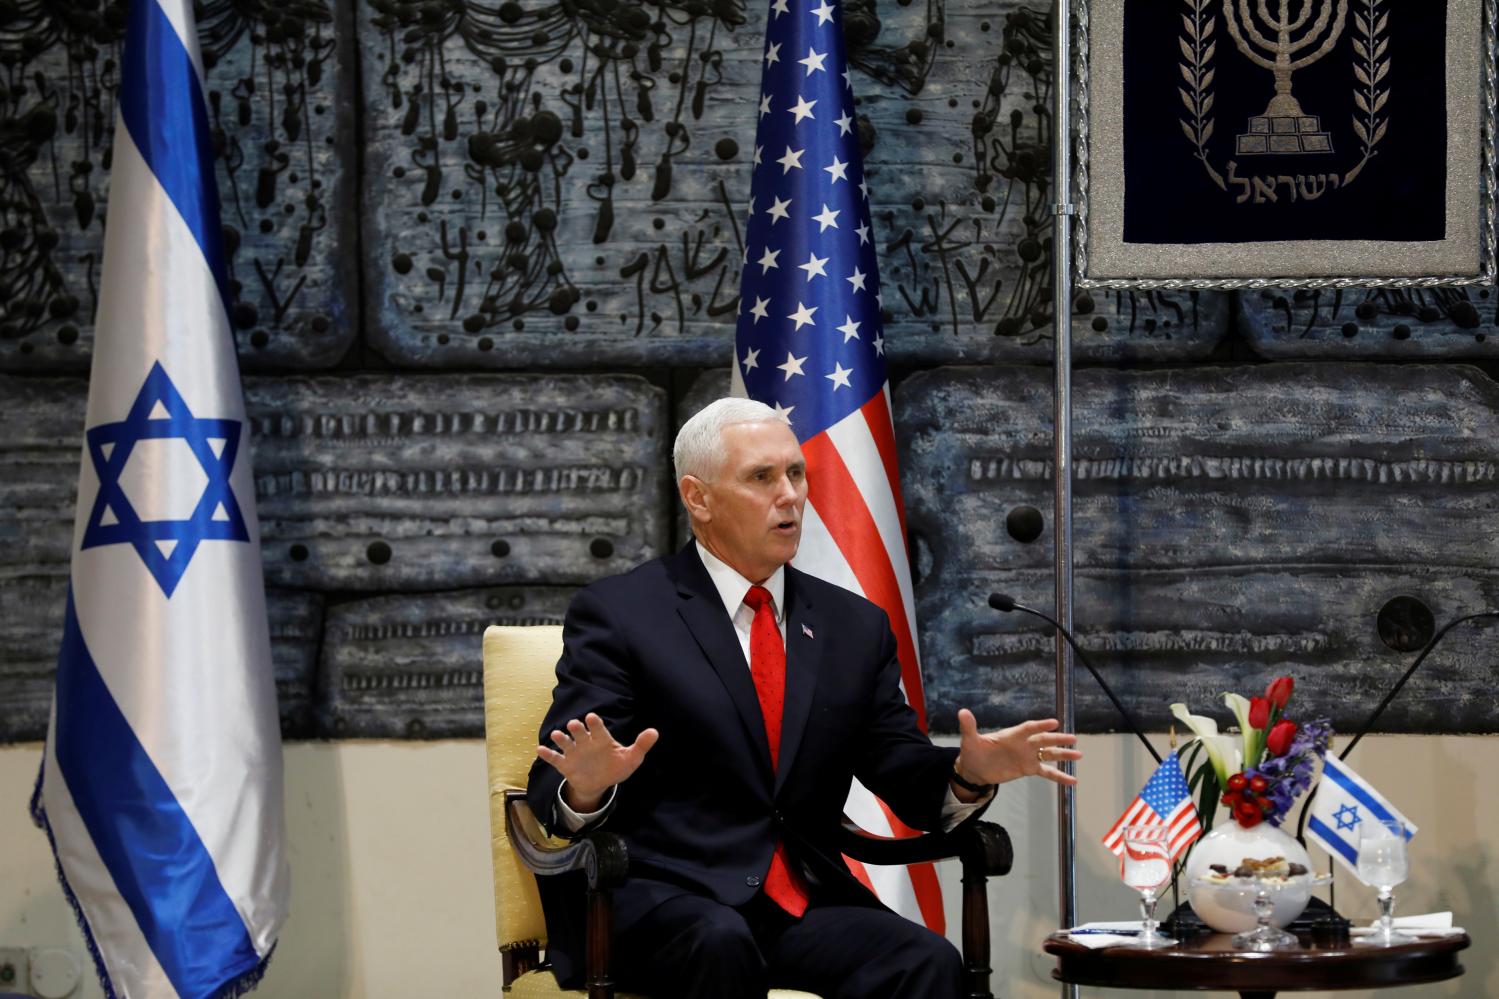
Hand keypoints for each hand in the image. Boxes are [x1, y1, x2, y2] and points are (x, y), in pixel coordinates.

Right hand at [537, 712, 658, 810]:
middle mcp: (586, 743)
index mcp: (602, 739)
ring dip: (561, 739)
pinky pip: (555, 759)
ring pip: (566, 743)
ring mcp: (574, 753)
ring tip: (556, 735)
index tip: (592, 717)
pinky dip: (548, 754)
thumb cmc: (616, 766)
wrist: (599, 783)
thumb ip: (641, 745)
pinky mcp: (565, 765)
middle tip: (574, 724)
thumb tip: (655, 732)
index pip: (598, 729)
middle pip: (580, 732)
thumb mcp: (631, 759)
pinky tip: (540, 750)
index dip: (595, 723)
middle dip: (576, 728)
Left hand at [954, 708, 1080, 788]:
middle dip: (1058, 739)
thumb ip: (969, 727)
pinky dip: (1059, 776)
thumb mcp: (969, 740)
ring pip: (1049, 754)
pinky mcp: (1028, 768)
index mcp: (1011, 735)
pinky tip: (1072, 781)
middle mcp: (1023, 744)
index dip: (1040, 725)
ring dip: (1063, 755)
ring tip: (1079, 755)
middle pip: (1043, 740)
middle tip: (1073, 738)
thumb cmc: (973, 751)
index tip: (1054, 723)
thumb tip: (962, 712)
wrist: (975, 768)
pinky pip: (1047, 772)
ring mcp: (1028, 756)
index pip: (1028, 728)